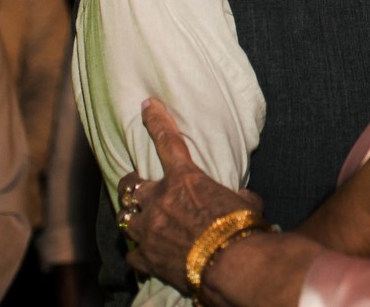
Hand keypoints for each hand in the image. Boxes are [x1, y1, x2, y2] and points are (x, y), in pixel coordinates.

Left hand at [117, 99, 262, 293]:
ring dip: (133, 218)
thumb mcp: (244, 201)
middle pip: (131, 185)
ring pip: (125, 218)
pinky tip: (148, 254)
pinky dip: (141, 252)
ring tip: (140, 222)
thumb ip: (233, 194)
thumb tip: (238, 197)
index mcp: (186, 179)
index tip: (147, 105)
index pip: (168, 141)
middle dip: (132, 184)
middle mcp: (160, 201)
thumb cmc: (243, 227)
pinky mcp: (145, 257)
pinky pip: (134, 253)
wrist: (231, 264)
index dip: (156, 120)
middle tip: (137, 186)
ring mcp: (148, 229)